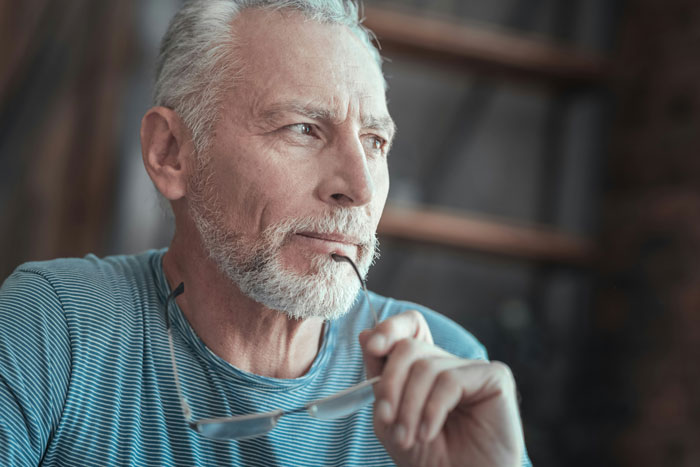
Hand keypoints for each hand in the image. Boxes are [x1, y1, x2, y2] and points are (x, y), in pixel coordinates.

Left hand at [359, 310, 524, 466]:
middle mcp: (450, 363)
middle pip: (409, 347)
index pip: (410, 327)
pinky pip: (450, 379)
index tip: (373, 348)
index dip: (390, 328)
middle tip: (387, 420)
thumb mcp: (390, 419)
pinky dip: (432, 409)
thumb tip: (366, 334)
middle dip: (390, 385)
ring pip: (426, 366)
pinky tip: (428, 433)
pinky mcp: (494, 378)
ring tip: (407, 438)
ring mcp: (473, 369)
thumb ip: (379, 378)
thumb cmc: (429, 458)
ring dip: (408, 406)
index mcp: (427, 368)